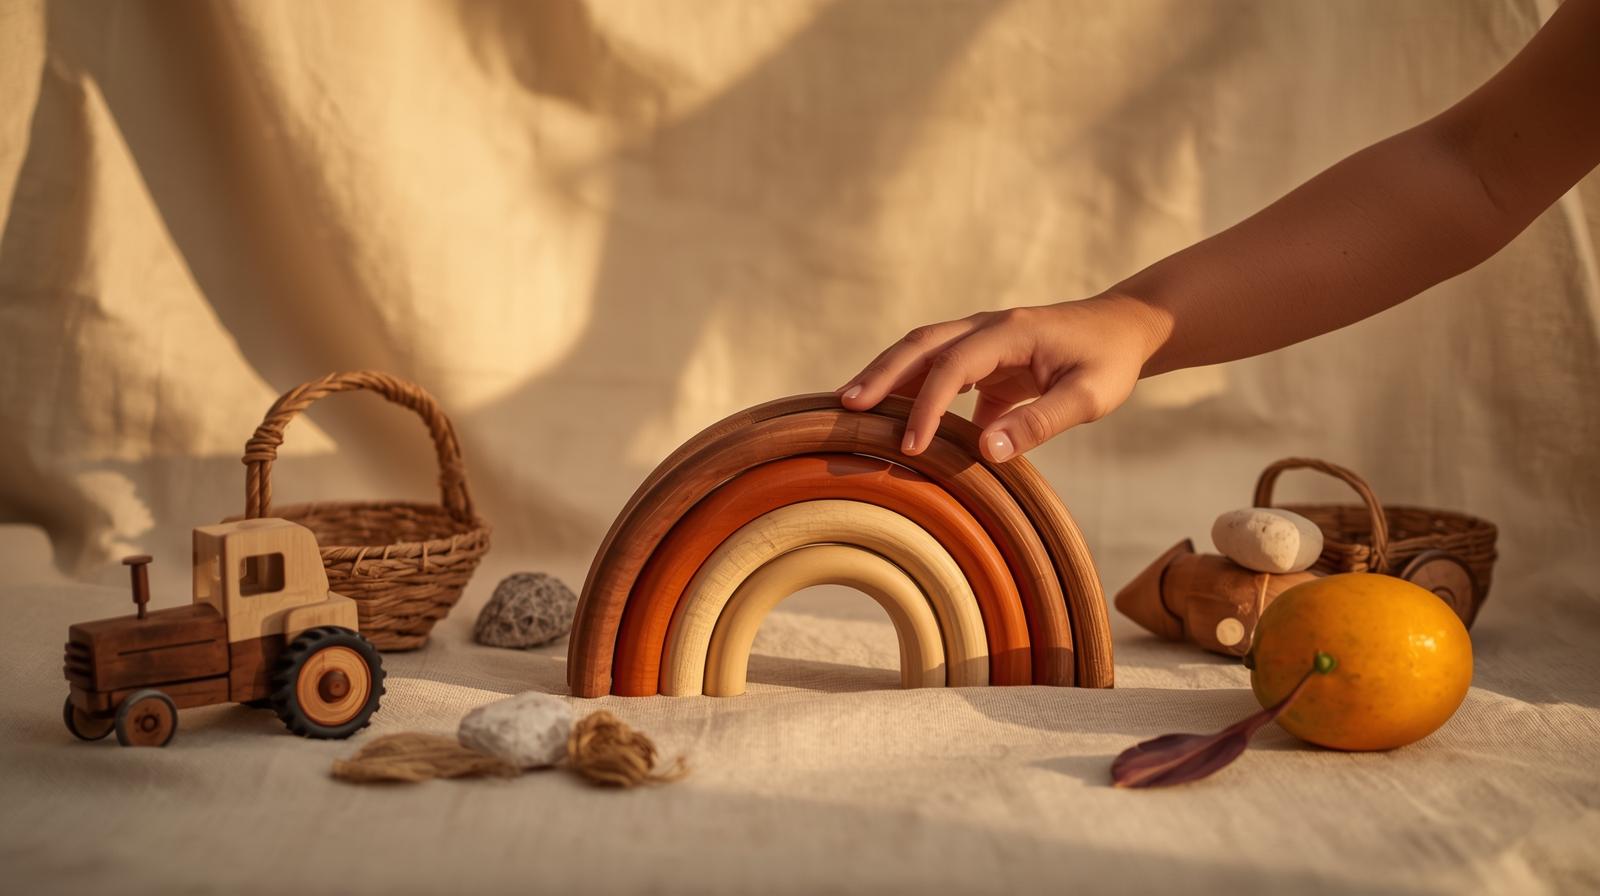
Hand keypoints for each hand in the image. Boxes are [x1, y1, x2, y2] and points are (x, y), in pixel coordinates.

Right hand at [835, 294, 1165, 461]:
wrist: (1124, 328)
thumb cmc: (1110, 362)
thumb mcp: (1089, 397)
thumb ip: (1039, 423)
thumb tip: (985, 452)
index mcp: (1011, 332)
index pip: (953, 366)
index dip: (927, 405)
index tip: (910, 446)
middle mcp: (988, 327)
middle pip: (920, 344)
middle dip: (881, 373)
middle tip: (845, 405)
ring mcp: (983, 338)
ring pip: (923, 352)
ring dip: (888, 376)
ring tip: (852, 406)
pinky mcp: (985, 357)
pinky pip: (940, 370)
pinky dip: (914, 390)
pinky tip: (897, 420)